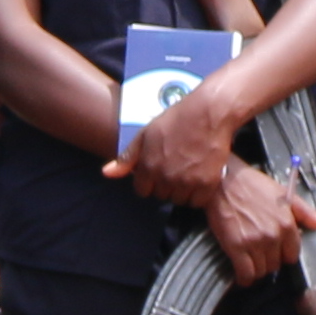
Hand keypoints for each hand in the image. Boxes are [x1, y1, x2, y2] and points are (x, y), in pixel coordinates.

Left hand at [111, 74, 240, 206]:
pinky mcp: (207, 183)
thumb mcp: (146, 134)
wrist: (208, 113)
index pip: (142, 190)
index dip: (149, 181)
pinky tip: (200, 179)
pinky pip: (197, 201)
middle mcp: (165, 177)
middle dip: (166, 185)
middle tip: (176, 169)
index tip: (158, 171)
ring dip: (182, 191)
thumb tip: (106, 174)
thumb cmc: (176, 119)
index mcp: (148, 166)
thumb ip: (127, 157)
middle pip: (161, 196)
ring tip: (188, 174)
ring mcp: (187, 182)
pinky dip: (199, 194)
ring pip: (179, 200)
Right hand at [205, 155, 308, 284]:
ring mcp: (255, 243)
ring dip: (257, 270)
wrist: (223, 182)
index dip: (284, 254)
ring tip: (251, 260)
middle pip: (276, 265)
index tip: (276, 251)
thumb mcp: (284, 194)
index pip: (292, 255)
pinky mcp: (236, 248)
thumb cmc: (251, 186)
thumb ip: (307, 213)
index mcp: (287, 224)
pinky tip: (243, 275)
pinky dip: (244, 278)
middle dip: (269, 261)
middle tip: (261, 253)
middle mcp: (273, 236)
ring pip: (262, 272)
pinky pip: (246, 274)